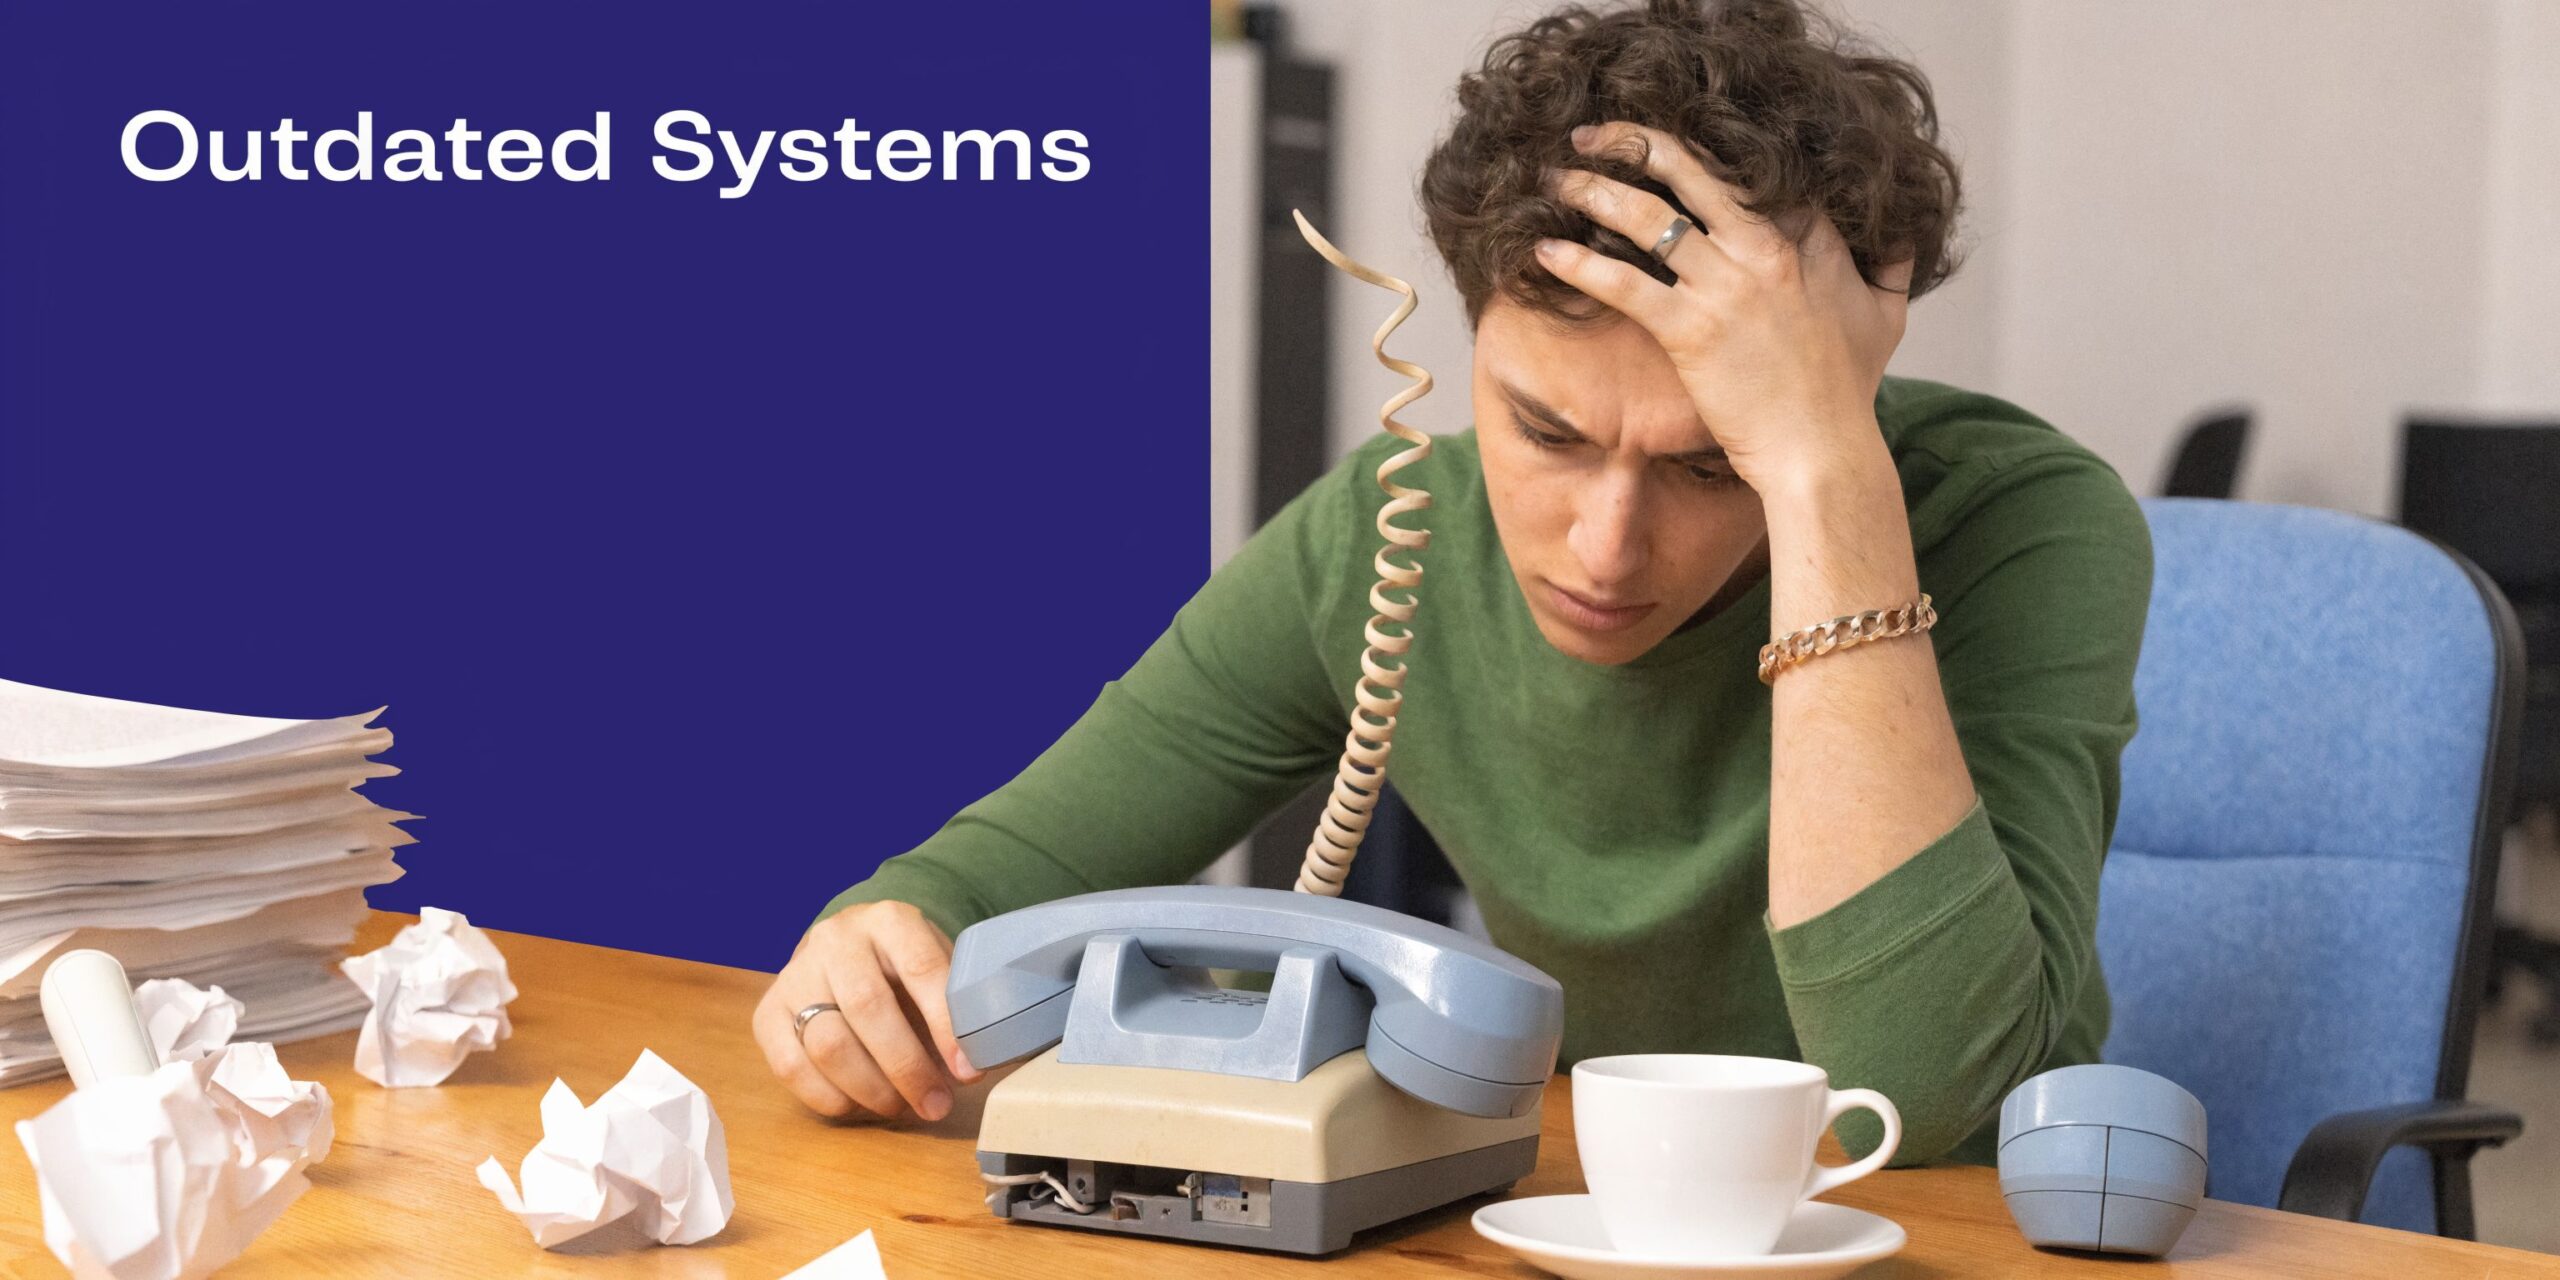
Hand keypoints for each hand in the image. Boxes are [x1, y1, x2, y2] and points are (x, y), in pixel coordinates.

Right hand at [753, 900, 981, 1120]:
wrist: (849, 948)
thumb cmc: (905, 969)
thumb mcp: (939, 967)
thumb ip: (958, 1006)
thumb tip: (977, 1064)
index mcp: (891, 920)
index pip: (921, 968)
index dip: (945, 1025)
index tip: (967, 1071)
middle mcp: (837, 940)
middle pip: (868, 1009)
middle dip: (907, 1068)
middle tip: (935, 1105)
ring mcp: (796, 973)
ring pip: (828, 1044)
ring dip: (870, 1089)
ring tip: (900, 1107)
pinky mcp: (767, 1011)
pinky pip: (790, 1067)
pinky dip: (829, 1098)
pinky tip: (858, 1105)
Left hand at [1535, 121, 1913, 489]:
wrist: (1822, 451)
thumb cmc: (1849, 392)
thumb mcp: (1887, 316)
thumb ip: (1892, 265)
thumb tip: (1904, 232)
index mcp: (1807, 238)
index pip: (1750, 171)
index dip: (1700, 150)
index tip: (1661, 142)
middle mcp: (1763, 251)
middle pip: (1690, 174)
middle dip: (1633, 145)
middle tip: (1593, 135)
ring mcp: (1725, 287)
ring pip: (1648, 218)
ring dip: (1594, 192)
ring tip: (1554, 181)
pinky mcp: (1690, 329)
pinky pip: (1623, 284)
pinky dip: (1579, 264)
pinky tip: (1544, 250)